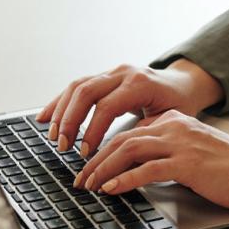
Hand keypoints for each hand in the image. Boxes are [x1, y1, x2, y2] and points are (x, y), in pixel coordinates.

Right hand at [37, 60, 223, 156]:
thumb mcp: (169, 119)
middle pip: (86, 91)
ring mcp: (112, 72)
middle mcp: (123, 73)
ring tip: (54, 136)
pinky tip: (45, 117)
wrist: (182, 83)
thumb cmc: (178, 103)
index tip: (85, 152)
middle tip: (63, 145)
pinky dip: (59, 102)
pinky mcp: (103, 76)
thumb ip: (145, 133)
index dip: (93, 130)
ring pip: (77, 86)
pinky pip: (76, 86)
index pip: (107, 106)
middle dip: (70, 120)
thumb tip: (121, 156)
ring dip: (61, 111)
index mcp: (140, 83)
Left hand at [74, 110, 228, 210]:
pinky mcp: (187, 163)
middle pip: (123, 138)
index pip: (130, 132)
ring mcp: (180, 143)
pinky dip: (124, 180)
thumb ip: (168, 151)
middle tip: (81, 178)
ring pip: (129, 150)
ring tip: (90, 185)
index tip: (90, 166)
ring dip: (103, 169)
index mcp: (175, 120)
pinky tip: (112, 189)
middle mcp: (175, 126)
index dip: (105, 149)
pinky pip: (147, 169)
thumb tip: (139, 167)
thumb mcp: (193, 150)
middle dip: (96, 159)